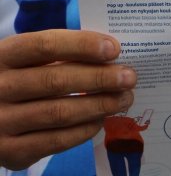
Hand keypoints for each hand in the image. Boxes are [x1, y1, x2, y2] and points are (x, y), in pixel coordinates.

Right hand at [0, 29, 135, 169]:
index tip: (114, 49)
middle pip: (57, 80)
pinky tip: (100, 120)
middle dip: (100, 78)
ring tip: (124, 99)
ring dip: (99, 105)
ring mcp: (1, 122)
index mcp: (4, 55)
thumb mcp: (24, 57)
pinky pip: (54, 141)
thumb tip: (109, 53)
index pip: (47, 45)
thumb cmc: (14, 76)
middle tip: (130, 77)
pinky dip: (83, 130)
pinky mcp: (9, 152)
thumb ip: (58, 52)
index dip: (83, 45)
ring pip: (60, 112)